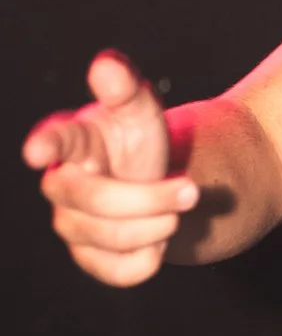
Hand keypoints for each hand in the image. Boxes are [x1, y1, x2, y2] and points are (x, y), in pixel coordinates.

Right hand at [22, 52, 196, 286]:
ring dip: (156, 225)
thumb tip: (108, 65)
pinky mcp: (91, 259)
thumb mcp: (139, 109)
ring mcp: (72, 225)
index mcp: (73, 141)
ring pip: (108, 238)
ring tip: (178, 207)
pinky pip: (120, 270)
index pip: (54, 140)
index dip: (45, 144)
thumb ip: (124, 88)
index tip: (36, 152)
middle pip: (90, 199)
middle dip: (146, 198)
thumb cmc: (136, 139)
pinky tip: (159, 237)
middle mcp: (62, 186)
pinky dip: (151, 256)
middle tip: (192, 191)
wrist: (154, 182)